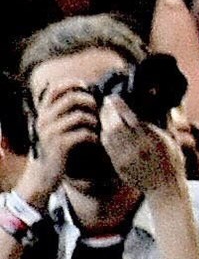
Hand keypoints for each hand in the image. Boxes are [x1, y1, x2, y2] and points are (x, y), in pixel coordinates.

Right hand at [18, 80, 90, 204]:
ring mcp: (51, 133)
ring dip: (94, 120)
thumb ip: (62, 110)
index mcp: (43, 113)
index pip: (55, 89)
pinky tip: (94, 141)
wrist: (42, 174)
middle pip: (72, 98)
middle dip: (90, 102)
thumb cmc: (53, 146)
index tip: (85, 88)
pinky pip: (84, 133)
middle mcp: (44, 120)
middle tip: (96, 111)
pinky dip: (94, 136)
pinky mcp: (60, 146)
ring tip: (96, 128)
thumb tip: (85, 90)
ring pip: (81, 116)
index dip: (73, 84)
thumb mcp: (52, 125)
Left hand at [98, 93, 181, 199]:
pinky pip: (107, 147)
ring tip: (105, 113)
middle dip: (108, 112)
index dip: (119, 106)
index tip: (114, 97)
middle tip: (106, 102)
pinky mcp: (118, 166)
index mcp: (153, 139)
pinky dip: (105, 136)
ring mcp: (126, 158)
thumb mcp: (173, 139)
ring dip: (104, 123)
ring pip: (108, 136)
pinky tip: (106, 129)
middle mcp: (137, 148)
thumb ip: (167, 120)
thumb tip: (169, 101)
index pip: (130, 118)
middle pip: (114, 126)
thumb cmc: (172, 162)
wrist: (164, 189)